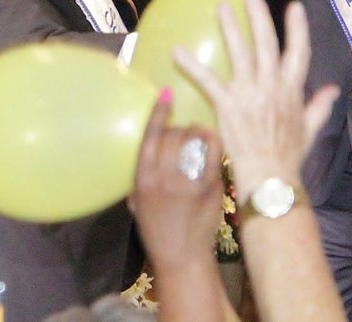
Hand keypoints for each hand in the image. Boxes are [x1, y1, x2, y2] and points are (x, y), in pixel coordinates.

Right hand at [129, 93, 222, 273]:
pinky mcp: (211, 187)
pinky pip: (214, 153)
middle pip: (174, 135)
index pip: (150, 136)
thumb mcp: (137, 199)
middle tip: (183, 134)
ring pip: (195, 140)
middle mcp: (165, 177)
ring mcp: (190, 181)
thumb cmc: (155, 229)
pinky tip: (213, 142)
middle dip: (180, 129)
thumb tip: (152, 144)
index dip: (159, 112)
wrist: (181, 256)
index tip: (165, 94)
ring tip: (199, 137)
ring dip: (197, 133)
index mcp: (143, 178)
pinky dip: (214, 143)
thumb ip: (143, 171)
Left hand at [174, 0, 338, 197]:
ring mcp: (250, 93)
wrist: (272, 178)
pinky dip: (192, 65)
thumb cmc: (290, 157)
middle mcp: (273, 85)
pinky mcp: (229, 104)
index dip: (297, 29)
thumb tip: (334, 89)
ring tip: (221, 6)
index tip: (294, 6)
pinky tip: (177, 51)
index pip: (299, 53)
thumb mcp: (311, 129)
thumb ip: (320, 106)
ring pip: (240, 53)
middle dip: (259, 16)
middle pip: (267, 43)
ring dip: (230, 28)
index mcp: (292, 90)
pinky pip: (208, 80)